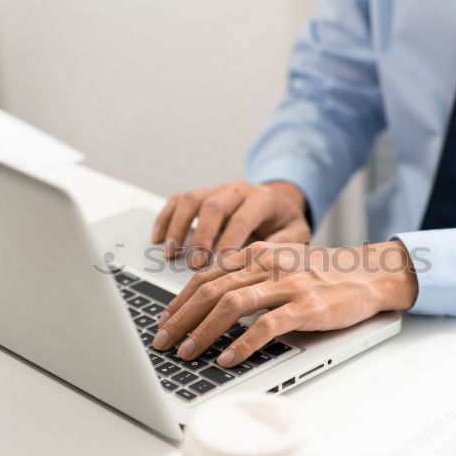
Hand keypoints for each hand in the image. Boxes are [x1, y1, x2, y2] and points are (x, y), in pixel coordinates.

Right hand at [151, 181, 309, 266]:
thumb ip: (285, 245)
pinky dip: (165, 217)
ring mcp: (217, 190)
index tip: (218, 265)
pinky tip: (157, 238)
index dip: (228, 242)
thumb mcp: (297, 235)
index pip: (242, 219)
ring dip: (178, 227)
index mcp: (263, 198)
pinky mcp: (202, 194)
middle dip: (201, 237)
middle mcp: (238, 189)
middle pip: (213, 206)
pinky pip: (178, 199)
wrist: (280, 204)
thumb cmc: (285, 224)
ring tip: (171, 253)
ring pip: (192, 200)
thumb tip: (266, 260)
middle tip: (194, 264)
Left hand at [152, 241, 417, 366]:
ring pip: (231, 304)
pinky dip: (242, 344)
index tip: (165, 321)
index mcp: (257, 254)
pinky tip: (227, 358)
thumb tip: (210, 304)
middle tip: (164, 341)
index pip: (206, 275)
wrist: (367, 275)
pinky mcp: (306, 306)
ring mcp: (287, 285)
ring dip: (203, 331)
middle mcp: (267, 265)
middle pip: (211, 289)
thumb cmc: (322, 277)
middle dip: (181, 318)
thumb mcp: (279, 268)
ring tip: (188, 352)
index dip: (180, 300)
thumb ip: (249, 279)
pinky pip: (266, 326)